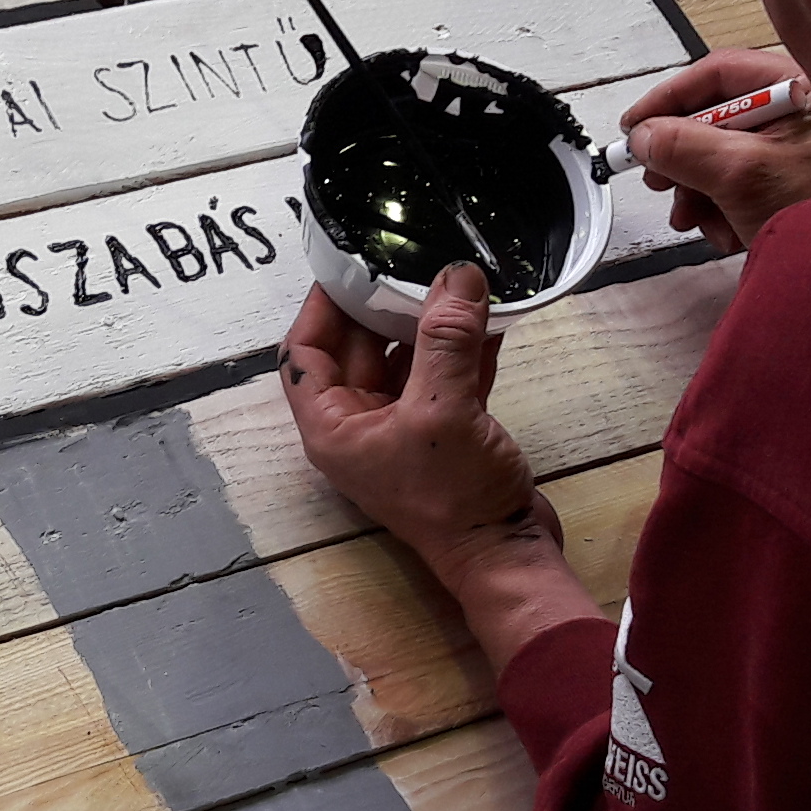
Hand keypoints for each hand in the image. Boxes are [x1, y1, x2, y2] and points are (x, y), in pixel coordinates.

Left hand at [280, 271, 599, 661]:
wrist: (505, 554)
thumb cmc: (455, 498)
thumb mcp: (444, 411)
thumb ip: (446, 340)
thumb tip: (456, 274)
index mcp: (333, 427)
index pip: (304, 354)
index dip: (319, 307)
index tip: (346, 264)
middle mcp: (361, 426)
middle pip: (358, 348)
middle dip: (385, 305)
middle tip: (409, 257)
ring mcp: (404, 428)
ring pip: (407, 359)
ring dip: (432, 324)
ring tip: (455, 277)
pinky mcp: (447, 431)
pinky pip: (446, 377)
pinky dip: (464, 349)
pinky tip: (490, 314)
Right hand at [620, 49, 810, 254]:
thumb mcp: (740, 174)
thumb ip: (683, 147)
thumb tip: (643, 136)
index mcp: (801, 90)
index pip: (720, 73)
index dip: (670, 97)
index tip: (636, 126)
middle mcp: (800, 114)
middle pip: (716, 118)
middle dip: (682, 156)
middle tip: (659, 181)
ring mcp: (797, 152)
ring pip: (723, 158)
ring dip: (698, 191)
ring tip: (693, 219)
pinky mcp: (792, 187)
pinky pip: (740, 187)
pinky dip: (723, 210)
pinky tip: (727, 234)